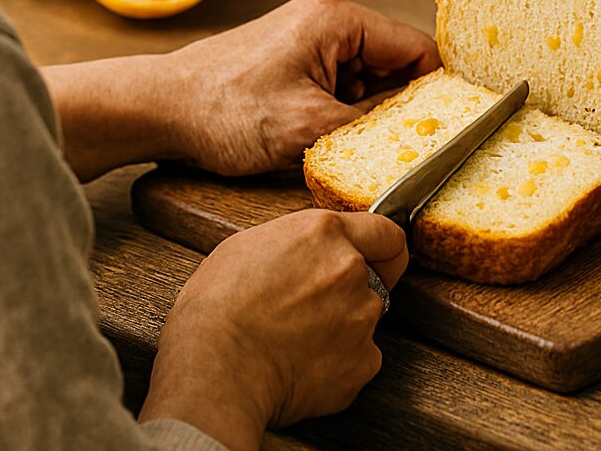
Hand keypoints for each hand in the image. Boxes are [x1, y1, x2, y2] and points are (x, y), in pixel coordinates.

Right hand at [138, 209, 407, 448]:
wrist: (215, 367)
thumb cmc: (215, 307)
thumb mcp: (246, 247)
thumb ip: (295, 244)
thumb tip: (305, 254)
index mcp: (324, 233)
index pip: (386, 233)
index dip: (382, 249)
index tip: (378, 260)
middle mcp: (351, 270)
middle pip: (374, 280)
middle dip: (349, 293)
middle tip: (310, 310)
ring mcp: (361, 318)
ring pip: (363, 321)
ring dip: (341, 329)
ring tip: (294, 342)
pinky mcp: (363, 363)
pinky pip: (358, 361)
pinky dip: (337, 366)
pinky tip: (300, 368)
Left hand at [165, 0, 441, 175]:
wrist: (158, 110)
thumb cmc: (225, 113)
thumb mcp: (311, 127)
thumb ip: (376, 122)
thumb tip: (421, 126)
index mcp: (337, 19)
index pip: (417, 48)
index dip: (436, 92)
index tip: (444, 131)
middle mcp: (324, 18)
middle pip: (393, 62)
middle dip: (396, 106)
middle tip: (394, 148)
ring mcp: (305, 37)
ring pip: (365, 77)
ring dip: (364, 113)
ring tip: (347, 146)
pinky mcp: (289, 59)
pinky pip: (336, 84)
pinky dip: (338, 112)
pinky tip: (323, 140)